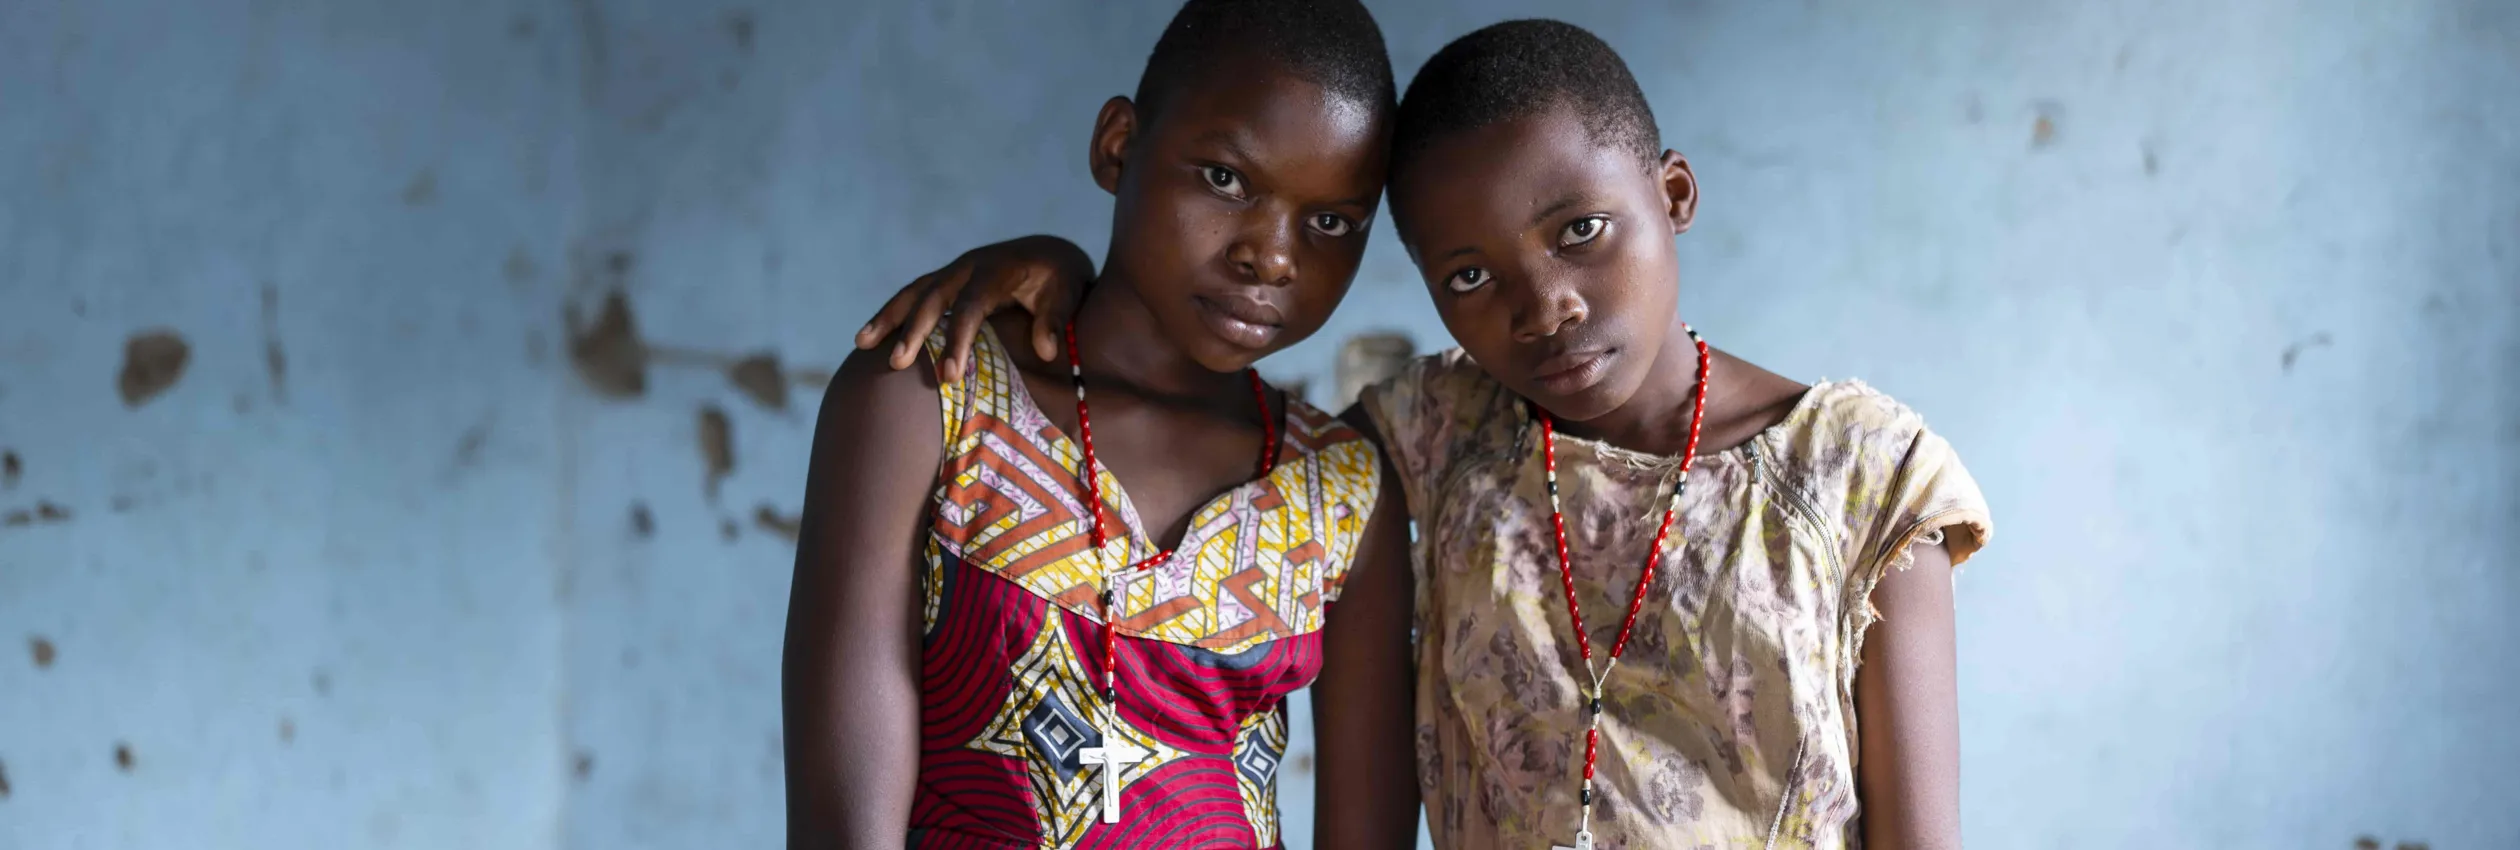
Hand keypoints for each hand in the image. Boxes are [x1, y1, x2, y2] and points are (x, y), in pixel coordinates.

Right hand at [853, 235, 1093, 379]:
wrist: (1049, 252)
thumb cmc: (1059, 279)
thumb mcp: (1066, 294)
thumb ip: (1054, 320)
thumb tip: (1044, 351)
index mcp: (996, 270)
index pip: (971, 306)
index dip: (958, 339)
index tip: (949, 374)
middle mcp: (968, 266)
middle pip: (932, 297)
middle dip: (913, 331)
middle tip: (896, 364)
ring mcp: (953, 271)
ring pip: (914, 292)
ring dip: (888, 317)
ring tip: (862, 343)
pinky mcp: (946, 280)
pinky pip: (914, 296)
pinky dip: (892, 314)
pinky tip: (870, 337)